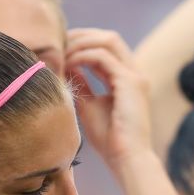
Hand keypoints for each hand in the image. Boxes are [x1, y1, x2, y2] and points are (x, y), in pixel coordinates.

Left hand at [65, 28, 151, 169]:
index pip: (106, 47)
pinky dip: (83, 56)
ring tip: (62, 53)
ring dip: (82, 42)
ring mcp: (135, 75)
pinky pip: (103, 57)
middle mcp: (134, 72)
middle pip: (108, 37)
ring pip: (108, 40)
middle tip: (58, 42)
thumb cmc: (110, 139)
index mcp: (127, 78)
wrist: (126, 158)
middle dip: (82, 36)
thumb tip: (68, 67)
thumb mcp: (89, 106)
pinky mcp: (131, 82)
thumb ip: (82, 85)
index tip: (61, 47)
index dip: (83, 42)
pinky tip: (68, 64)